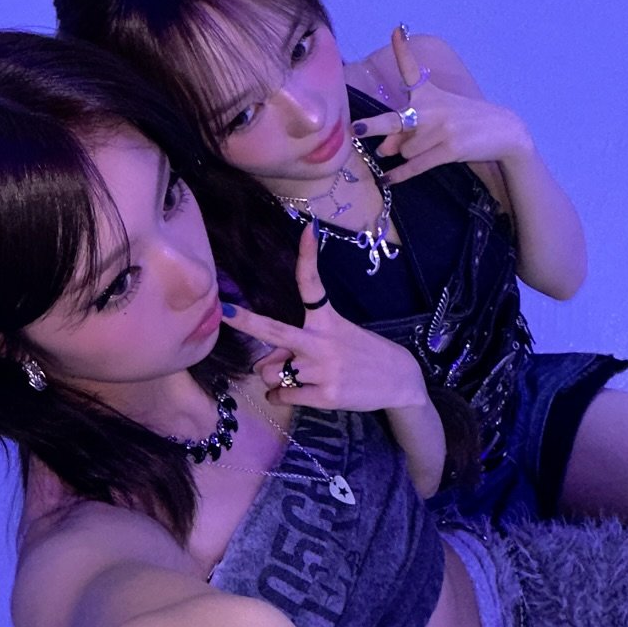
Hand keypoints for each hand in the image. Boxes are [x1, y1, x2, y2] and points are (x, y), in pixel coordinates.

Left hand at [224, 227, 428, 413]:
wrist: (401, 381)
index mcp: (328, 319)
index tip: (308, 229)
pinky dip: (278, 397)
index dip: (308, 256)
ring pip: (269, 373)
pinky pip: (281, 396)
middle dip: (247, 322)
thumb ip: (301, 345)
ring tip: (292, 377)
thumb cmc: (362, 355)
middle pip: (275, 331)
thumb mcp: (339, 336)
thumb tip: (268, 364)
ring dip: (273, 377)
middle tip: (226, 312)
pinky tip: (291, 394)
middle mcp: (322, 342)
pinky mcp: (325, 397)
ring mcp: (323, 370)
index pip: (314, 284)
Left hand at [352, 24, 533, 184]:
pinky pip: (417, 165)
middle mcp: (432, 109)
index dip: (402, 49)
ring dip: (407, 155)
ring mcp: (441, 129)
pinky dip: (401, 175)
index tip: (396, 29)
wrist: (504, 131)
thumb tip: (383, 151)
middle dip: (374, 126)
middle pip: (395, 120)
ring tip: (426, 149)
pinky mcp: (449, 149)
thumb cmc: (466, 121)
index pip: (411, 68)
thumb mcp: (440, 113)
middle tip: (356, 129)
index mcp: (429, 94)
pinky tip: (389, 180)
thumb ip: (406, 130)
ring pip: (405, 150)